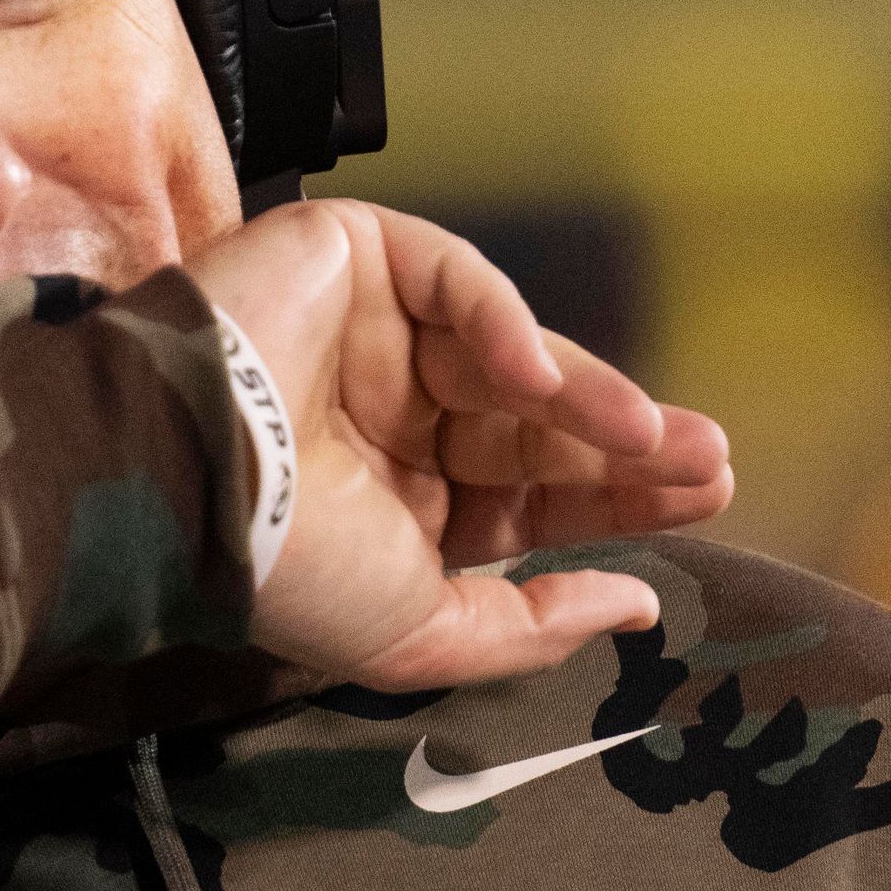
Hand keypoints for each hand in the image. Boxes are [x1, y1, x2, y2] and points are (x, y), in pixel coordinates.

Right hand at [186, 200, 733, 689]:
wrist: (179, 482)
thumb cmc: (286, 570)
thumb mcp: (423, 633)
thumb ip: (530, 628)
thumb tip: (638, 608)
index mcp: (408, 498)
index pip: (535, 493)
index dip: (619, 498)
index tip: (704, 500)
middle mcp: (401, 413)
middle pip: (541, 424)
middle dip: (629, 446)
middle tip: (710, 463)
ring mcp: (381, 331)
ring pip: (513, 355)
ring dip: (591, 395)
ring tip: (656, 438)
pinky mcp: (359, 257)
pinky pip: (457, 280)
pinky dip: (506, 324)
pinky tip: (547, 383)